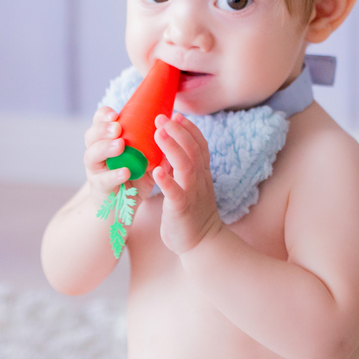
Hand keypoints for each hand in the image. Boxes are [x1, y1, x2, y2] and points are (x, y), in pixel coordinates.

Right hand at [84, 106, 153, 204]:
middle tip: (117, 127)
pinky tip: (125, 172)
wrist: (120, 207)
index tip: (116, 113)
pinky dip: (114, 175)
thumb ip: (156, 150)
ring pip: (92, 155)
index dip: (104, 115)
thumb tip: (173, 140)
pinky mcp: (100, 188)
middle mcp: (96, 151)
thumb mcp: (145, 161)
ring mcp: (95, 170)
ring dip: (105, 148)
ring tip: (120, 145)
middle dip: (103, 129)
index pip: (100, 121)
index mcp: (107, 139)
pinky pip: (104, 180)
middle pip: (91, 135)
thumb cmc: (134, 178)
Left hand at [153, 112, 223, 254]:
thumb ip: (185, 167)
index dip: (189, 128)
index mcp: (201, 173)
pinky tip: (156, 170)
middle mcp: (199, 179)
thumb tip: (172, 146)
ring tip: (158, 133)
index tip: (176, 114)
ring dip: (172, 148)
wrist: (202, 243)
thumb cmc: (192, 213)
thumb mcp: (192, 185)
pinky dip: (166, 180)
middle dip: (178, 131)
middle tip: (161, 117)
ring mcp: (192, 193)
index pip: (200, 144)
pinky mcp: (181, 209)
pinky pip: (175, 192)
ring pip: (185, 165)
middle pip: (193, 149)